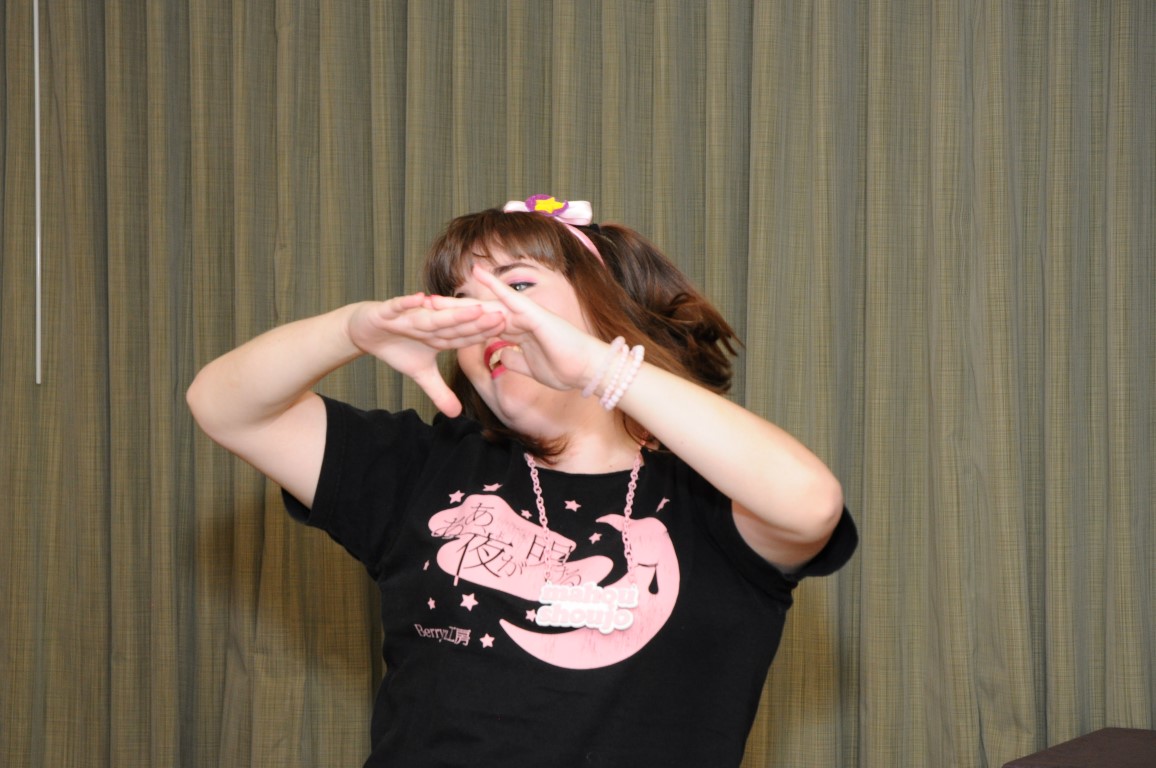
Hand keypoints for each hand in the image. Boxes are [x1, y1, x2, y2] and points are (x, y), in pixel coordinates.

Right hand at [348, 292, 506, 414]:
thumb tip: (455, 414)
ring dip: (451, 313)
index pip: (464, 335)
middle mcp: (428, 322)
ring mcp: (409, 315)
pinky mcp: (388, 311)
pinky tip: (420, 299)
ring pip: (432, 316)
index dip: (484, 334)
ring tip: (473, 309)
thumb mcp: (420, 373)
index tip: (508, 331)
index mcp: (440, 334)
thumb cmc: (398, 347)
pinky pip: (399, 306)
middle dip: (477, 320)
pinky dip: (408, 303)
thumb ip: (439, 391)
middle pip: (455, 323)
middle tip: (502, 315)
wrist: (366, 331)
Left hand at [428, 265, 604, 391]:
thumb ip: (515, 359)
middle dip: (455, 309)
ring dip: (466, 296)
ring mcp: (528, 314)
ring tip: (441, 289)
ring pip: (490, 301)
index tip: (439, 323)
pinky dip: (494, 285)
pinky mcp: (535, 315)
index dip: (462, 323)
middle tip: (427, 304)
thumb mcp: (531, 369)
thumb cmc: (567, 370)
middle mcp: (521, 319)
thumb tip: (500, 357)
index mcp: (519, 333)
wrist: (590, 370)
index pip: (484, 325)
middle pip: (481, 310)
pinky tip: (476, 273)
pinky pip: (510, 297)